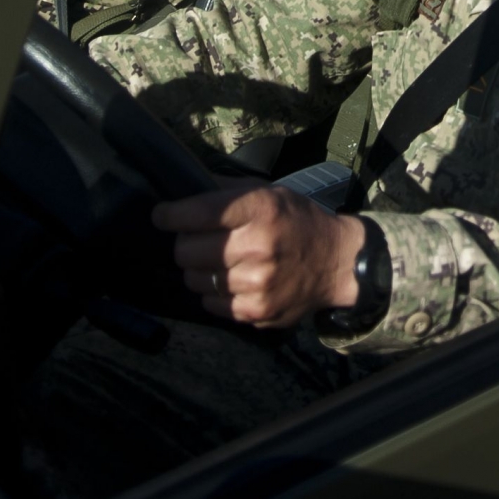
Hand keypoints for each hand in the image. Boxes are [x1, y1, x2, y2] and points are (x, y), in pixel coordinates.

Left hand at [152, 181, 367, 329]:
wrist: (337, 262)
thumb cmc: (297, 221)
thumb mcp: (269, 192)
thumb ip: (226, 190)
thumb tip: (182, 187)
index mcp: (259, 210)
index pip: (196, 213)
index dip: (169, 215)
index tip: (161, 215)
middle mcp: (257, 246)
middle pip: (186, 250)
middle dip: (185, 243)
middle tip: (197, 239)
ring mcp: (256, 284)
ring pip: (193, 279)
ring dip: (198, 269)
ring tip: (217, 260)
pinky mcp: (254, 311)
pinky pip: (208, 303)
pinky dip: (212, 292)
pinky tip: (230, 280)